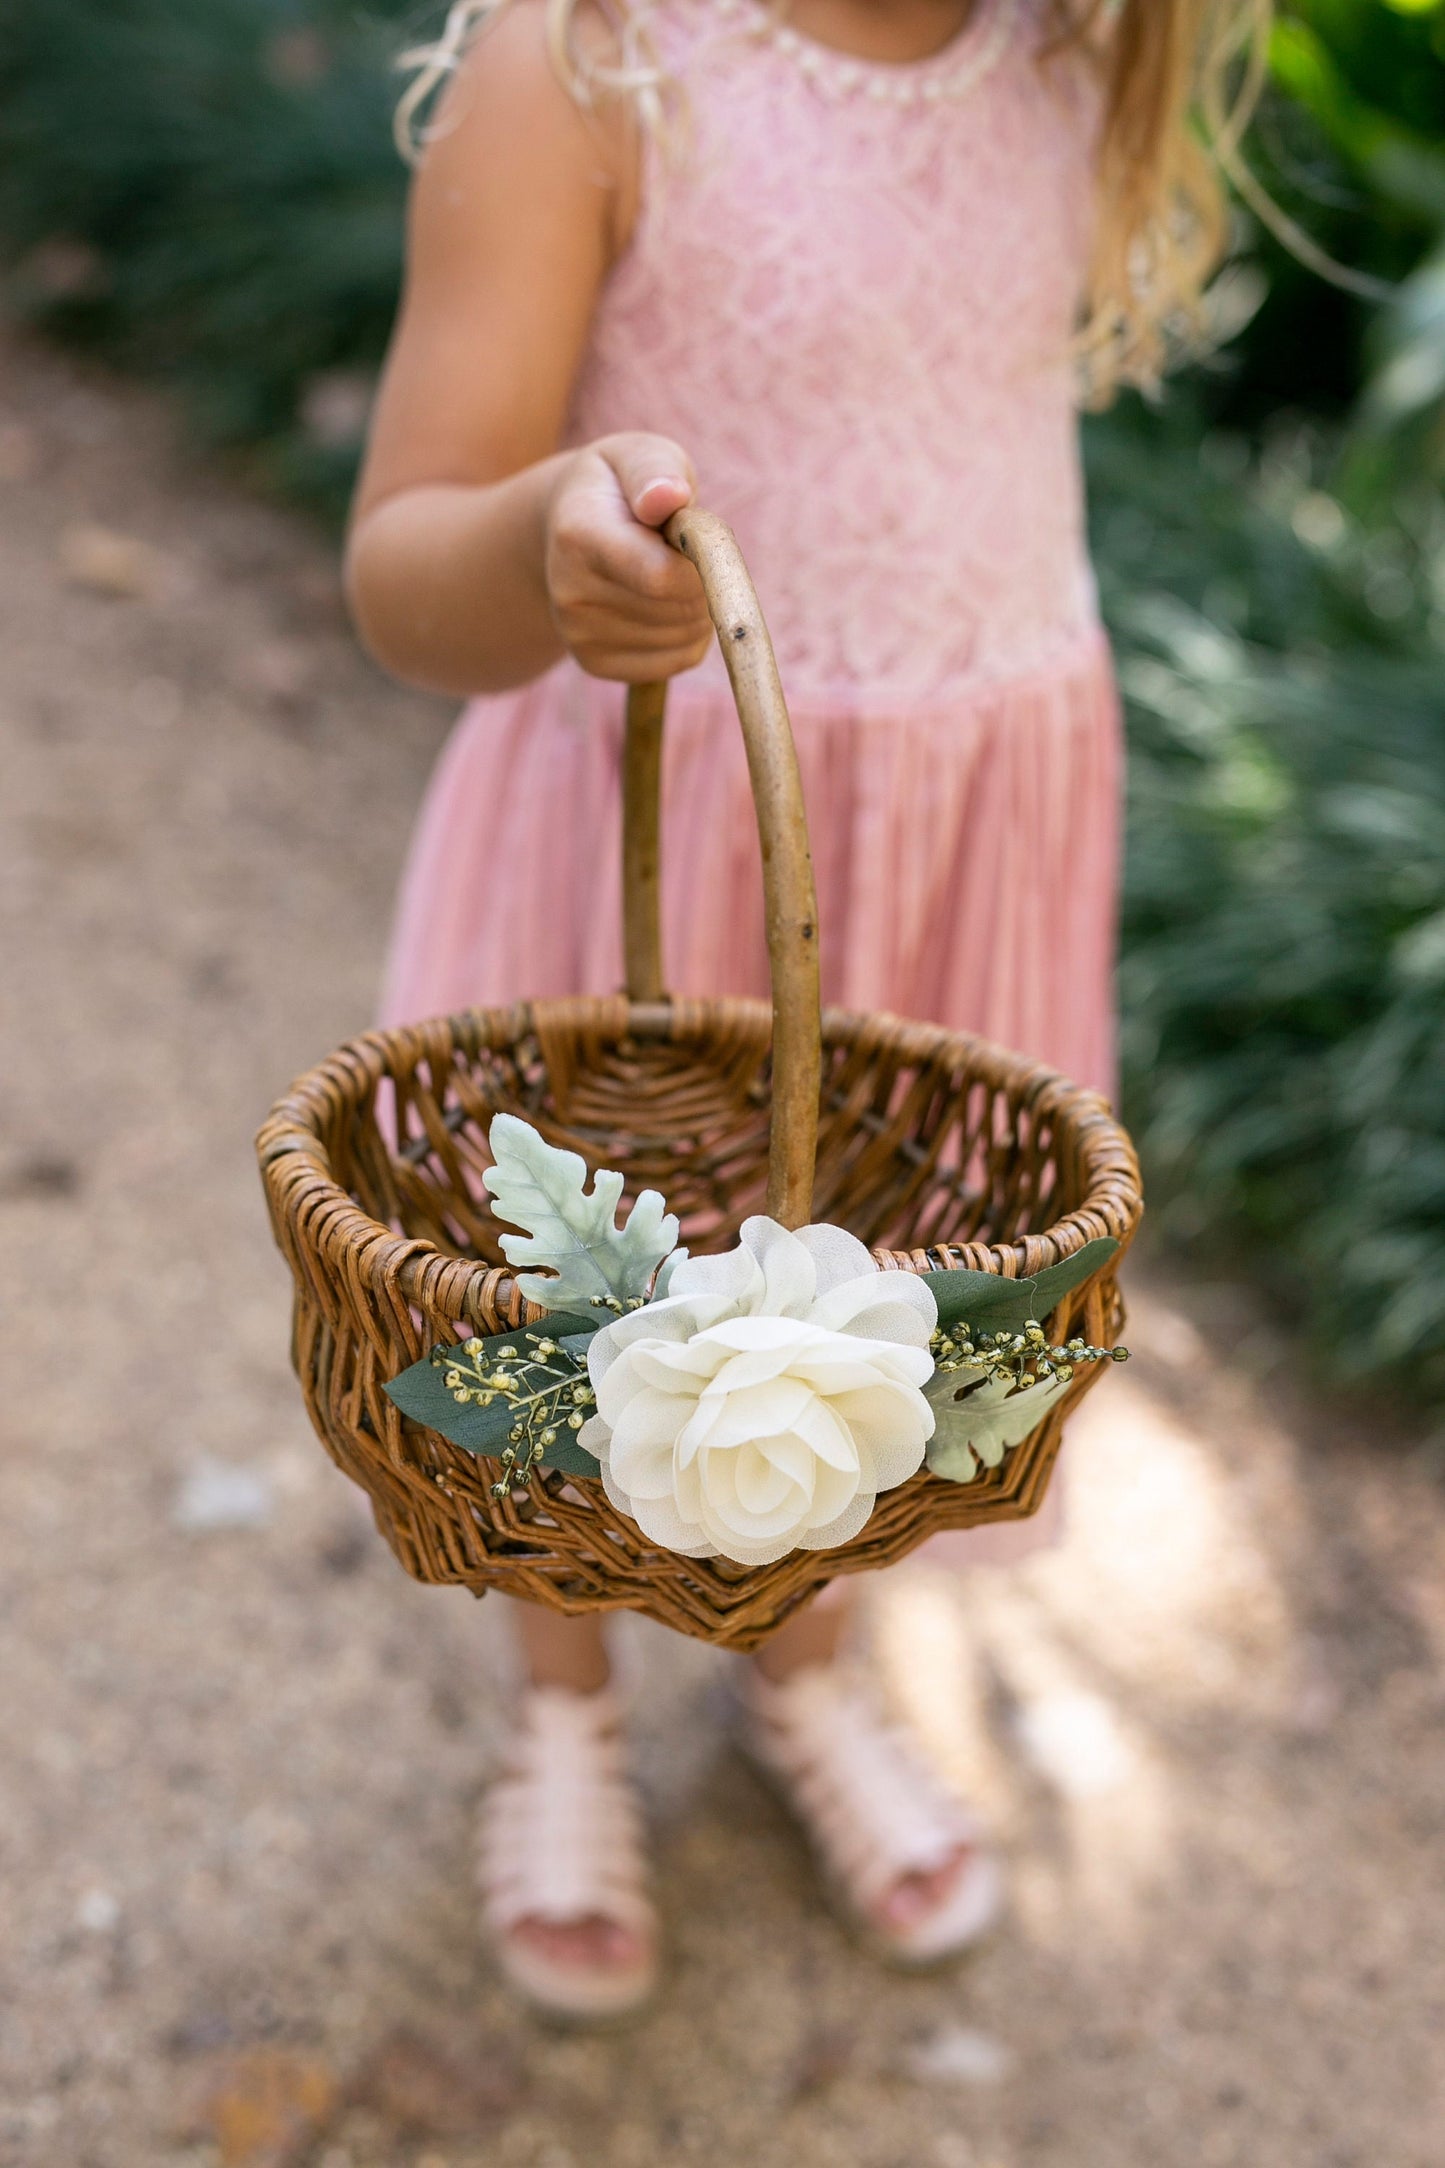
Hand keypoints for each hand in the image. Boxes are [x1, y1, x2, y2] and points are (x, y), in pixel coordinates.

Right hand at [543, 434, 712, 681]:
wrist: (565, 532)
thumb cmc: (617, 488)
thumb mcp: (635, 456)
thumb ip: (655, 471)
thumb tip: (669, 496)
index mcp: (578, 534)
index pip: (660, 576)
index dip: (702, 563)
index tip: (700, 537)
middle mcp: (570, 592)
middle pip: (681, 609)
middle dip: (703, 579)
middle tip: (682, 550)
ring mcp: (579, 635)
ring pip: (687, 638)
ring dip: (699, 606)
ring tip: (669, 572)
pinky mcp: (595, 665)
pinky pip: (679, 660)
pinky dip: (691, 635)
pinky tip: (665, 604)